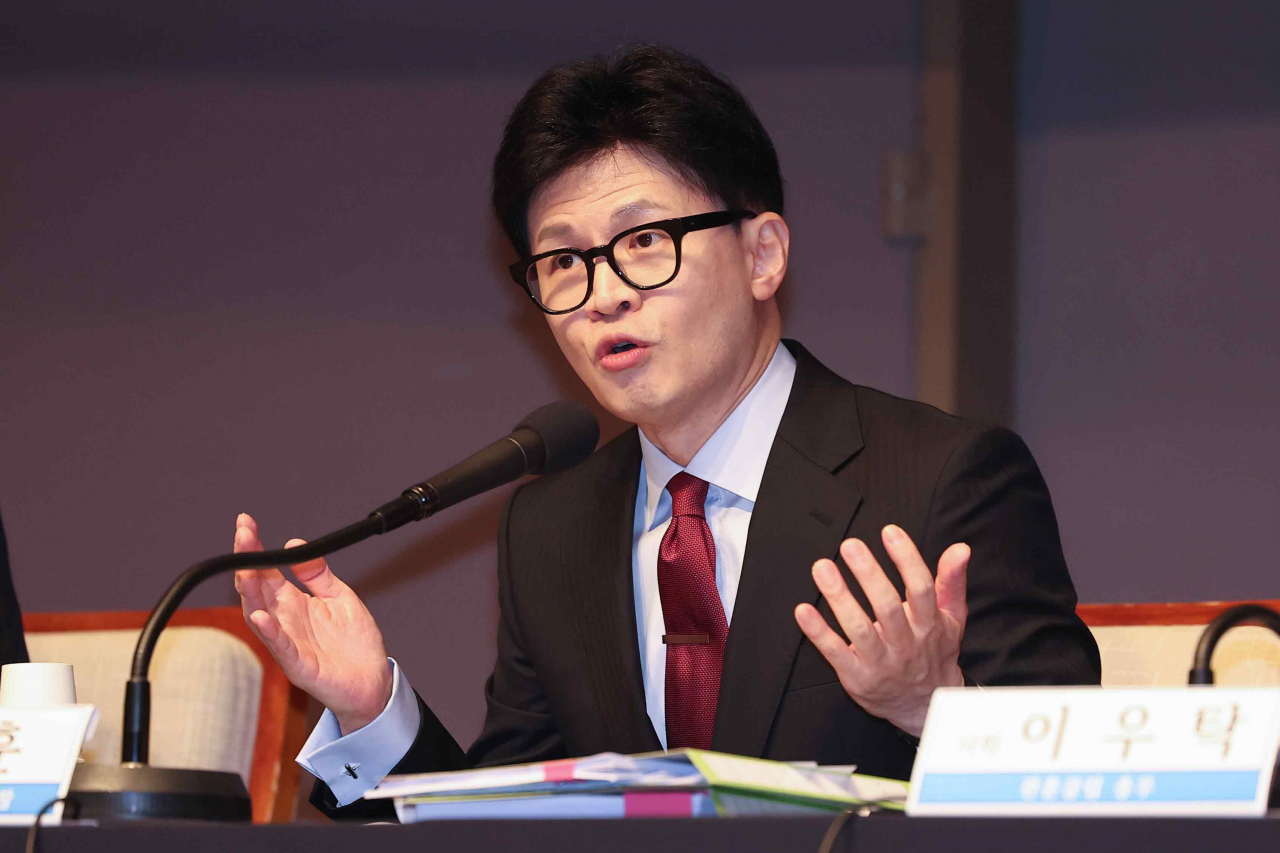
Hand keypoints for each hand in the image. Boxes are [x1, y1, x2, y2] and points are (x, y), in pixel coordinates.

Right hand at [233, 513, 392, 734]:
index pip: (267, 570)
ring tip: (245, 570)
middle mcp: (286, 620)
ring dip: (251, 594)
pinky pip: (280, 647)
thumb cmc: (354, 644)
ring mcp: (289, 643)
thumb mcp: (340, 597)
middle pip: (257, 589)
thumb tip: (297, 544)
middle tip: (242, 536)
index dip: (256, 548)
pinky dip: (269, 632)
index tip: (246, 524)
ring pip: (260, 616)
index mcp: (294, 603)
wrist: (372, 681)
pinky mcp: (299, 665)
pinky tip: (261, 616)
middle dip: (247, 562)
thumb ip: (318, 574)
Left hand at [793, 524, 969, 736]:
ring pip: (858, 628)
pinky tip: (803, 611)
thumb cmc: (934, 652)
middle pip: (887, 606)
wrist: (925, 706)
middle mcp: (905, 644)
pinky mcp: (856, 677)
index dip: (907, 560)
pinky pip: (835, 653)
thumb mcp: (952, 619)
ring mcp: (880, 662)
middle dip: (868, 574)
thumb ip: (952, 582)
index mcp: (929, 626)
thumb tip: (960, 548)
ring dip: (839, 597)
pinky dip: (818, 633)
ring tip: (822, 568)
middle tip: (850, 545)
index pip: (921, 589)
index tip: (890, 532)